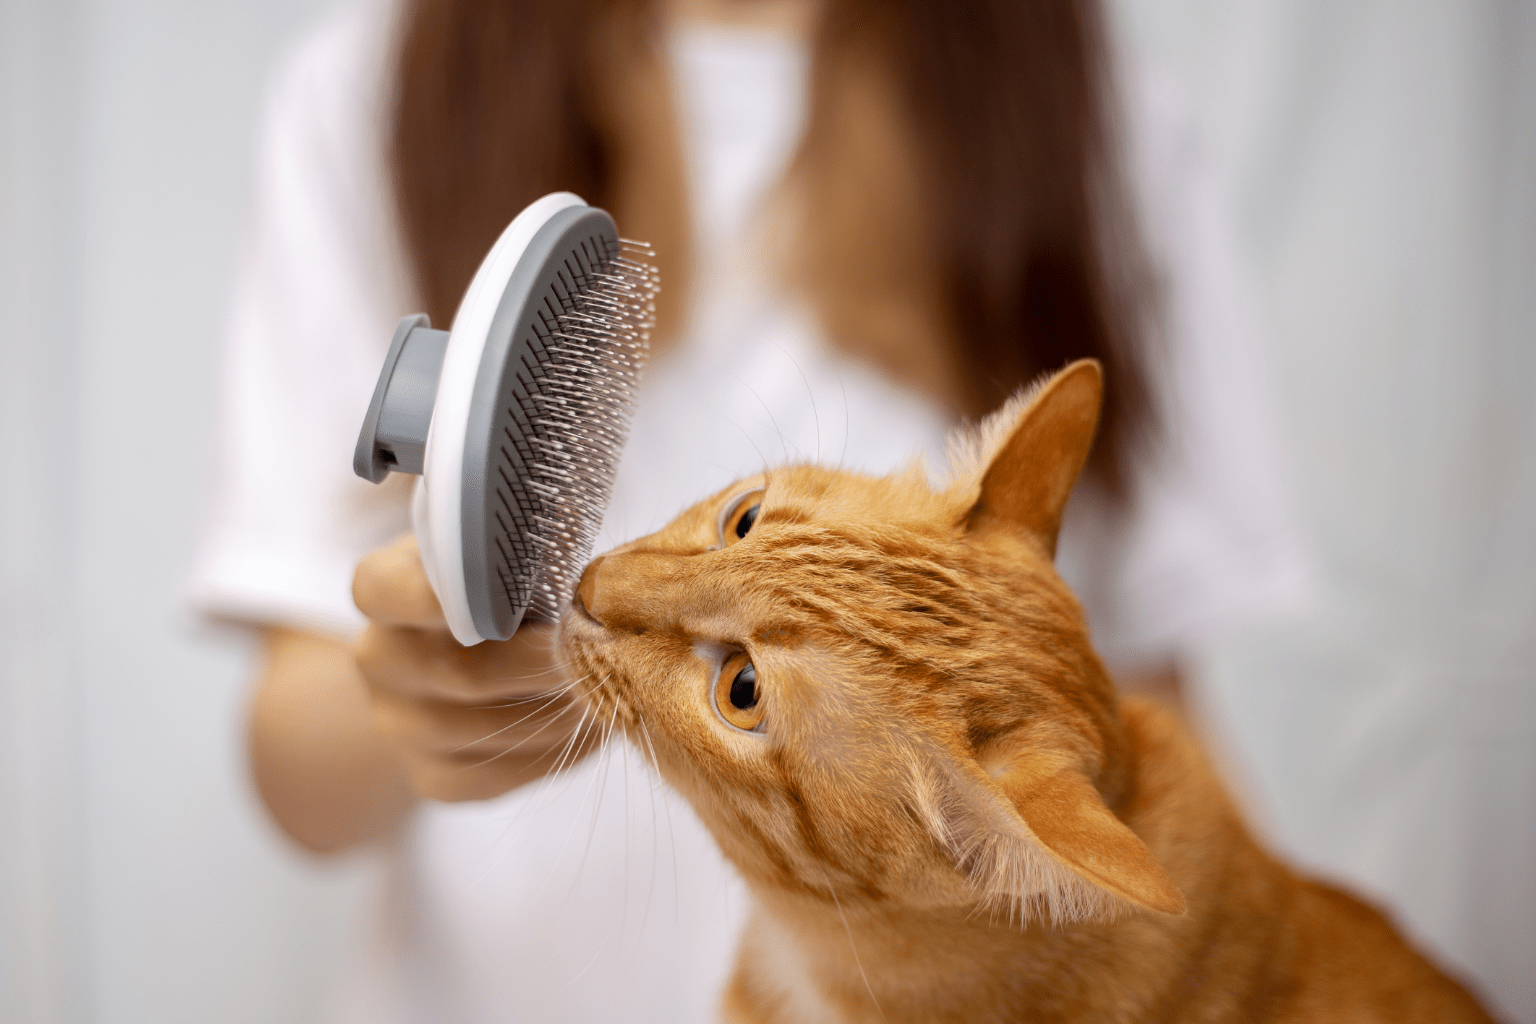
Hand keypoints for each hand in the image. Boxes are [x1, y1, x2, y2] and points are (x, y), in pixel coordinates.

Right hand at [352, 534, 597, 800]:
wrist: (457, 664)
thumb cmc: (497, 589)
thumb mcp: (496, 551)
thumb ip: (521, 551)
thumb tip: (586, 578)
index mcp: (382, 587)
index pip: (383, 590)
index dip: (435, 595)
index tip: (503, 592)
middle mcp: (379, 660)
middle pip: (466, 672)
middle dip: (550, 663)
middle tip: (606, 647)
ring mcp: (399, 725)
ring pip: (496, 729)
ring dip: (566, 709)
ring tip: (611, 683)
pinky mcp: (433, 775)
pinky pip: (505, 772)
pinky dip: (560, 749)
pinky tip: (591, 721)